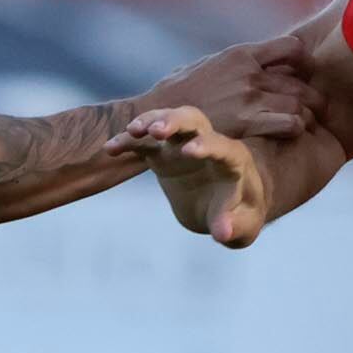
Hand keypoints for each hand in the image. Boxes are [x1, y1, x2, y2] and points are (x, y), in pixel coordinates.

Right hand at [114, 105, 273, 248]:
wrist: (224, 211)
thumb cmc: (240, 216)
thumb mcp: (242, 227)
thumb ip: (233, 227)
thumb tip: (222, 233)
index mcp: (232, 160)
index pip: (222, 147)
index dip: (207, 146)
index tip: (188, 151)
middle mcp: (207, 144)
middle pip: (193, 120)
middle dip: (175, 121)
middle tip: (156, 130)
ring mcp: (182, 146)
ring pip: (167, 121)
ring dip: (150, 121)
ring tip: (132, 131)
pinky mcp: (163, 154)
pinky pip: (144, 142)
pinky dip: (129, 142)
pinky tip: (110, 150)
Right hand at [152, 34, 316, 142]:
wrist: (157, 116)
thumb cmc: (180, 93)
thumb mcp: (209, 65)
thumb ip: (236, 63)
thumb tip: (255, 59)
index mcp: (241, 54)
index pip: (292, 47)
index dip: (304, 62)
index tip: (303, 76)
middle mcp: (249, 73)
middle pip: (300, 79)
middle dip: (312, 94)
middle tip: (315, 107)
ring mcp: (250, 97)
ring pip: (300, 102)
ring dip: (307, 113)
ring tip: (307, 122)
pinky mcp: (248, 123)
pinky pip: (290, 123)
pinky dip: (297, 128)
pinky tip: (292, 133)